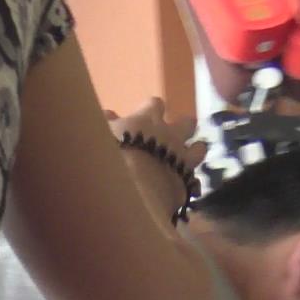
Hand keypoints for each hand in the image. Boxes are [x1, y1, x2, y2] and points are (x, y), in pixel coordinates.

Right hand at [108, 98, 206, 218]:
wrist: (127, 194)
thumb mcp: (100, 136)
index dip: (150, 112)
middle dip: (181, 128)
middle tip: (169, 139)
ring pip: (199, 148)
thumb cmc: (108, 160)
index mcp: (147, 119)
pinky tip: (179, 190)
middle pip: (186, 122)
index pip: (154, 104)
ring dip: (192, 152)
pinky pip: (194, 181)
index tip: (143, 121)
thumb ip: (107, 124)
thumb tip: (109, 114)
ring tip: (182, 162)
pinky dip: (188, 184)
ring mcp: (182, 159)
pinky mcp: (186, 186)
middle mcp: (170, 134)